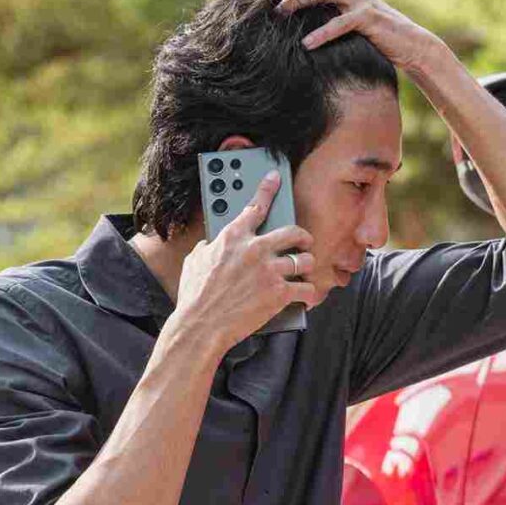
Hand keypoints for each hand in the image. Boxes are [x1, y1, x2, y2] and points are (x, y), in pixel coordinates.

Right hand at [172, 169, 317, 347]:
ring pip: (303, 259)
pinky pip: (307, 288)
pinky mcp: (279, 293)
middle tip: (303, 241)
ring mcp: (269, 270)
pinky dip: (310, 293)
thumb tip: (211, 244)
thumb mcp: (195, 261)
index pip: (255, 206)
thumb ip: (207, 248)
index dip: (268, 189)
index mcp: (232, 237)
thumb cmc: (195, 296)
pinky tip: (309, 295)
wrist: (200, 325)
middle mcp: (254, 249)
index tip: (275, 179)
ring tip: (304, 269)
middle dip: (302, 236)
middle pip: (291, 231)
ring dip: (307, 264)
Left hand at [275, 0, 447, 73]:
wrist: (413, 46)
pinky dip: (322, 34)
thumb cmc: (382, 39)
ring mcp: (361, 1)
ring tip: (281, 12)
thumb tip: (308, 24)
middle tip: (273, 3)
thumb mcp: (356, 24)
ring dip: (300, 1)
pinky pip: (340, 23)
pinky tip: (307, 44)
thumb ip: (336, 16)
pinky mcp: (368, 18)